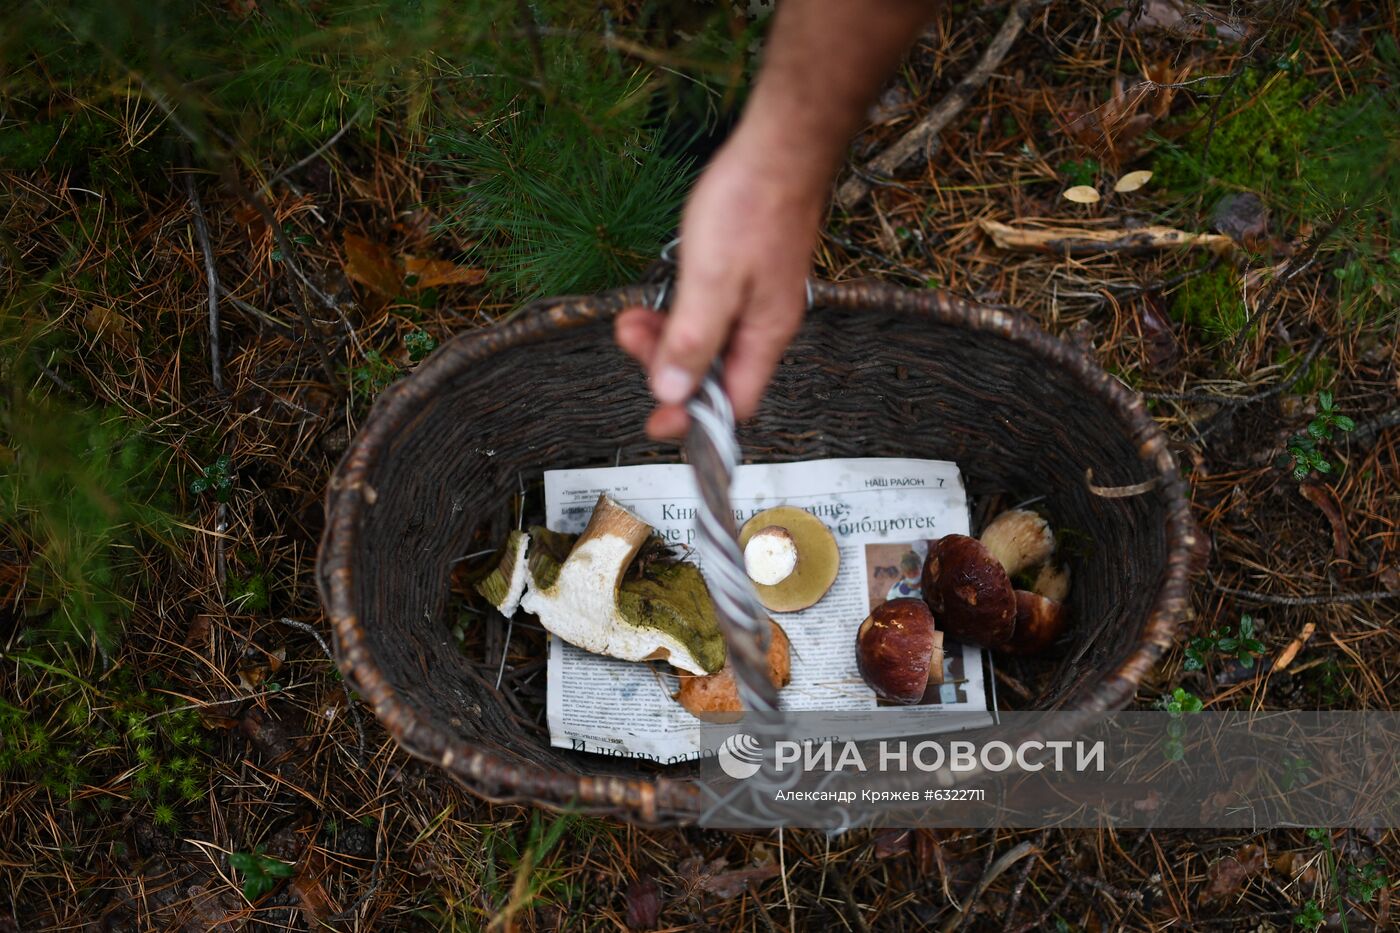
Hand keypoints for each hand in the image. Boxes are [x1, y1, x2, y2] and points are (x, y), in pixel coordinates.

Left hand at [615, 127, 826, 438]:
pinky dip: (679, 312)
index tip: (656, 424)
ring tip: (632, 316)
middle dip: (666, 365)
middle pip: (714, 373)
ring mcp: (757, 299)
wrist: (781, 148)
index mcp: (764, 334)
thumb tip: (671, 392)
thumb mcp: (711, 280)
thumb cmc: (753, 206)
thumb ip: (691, 339)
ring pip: (707, 341)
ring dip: (666, 336)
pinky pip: (710, 313)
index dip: (692, 419)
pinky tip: (660, 296)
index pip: (732, 404)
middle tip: (630, 338)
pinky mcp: (746, 276)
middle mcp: (764, 323)